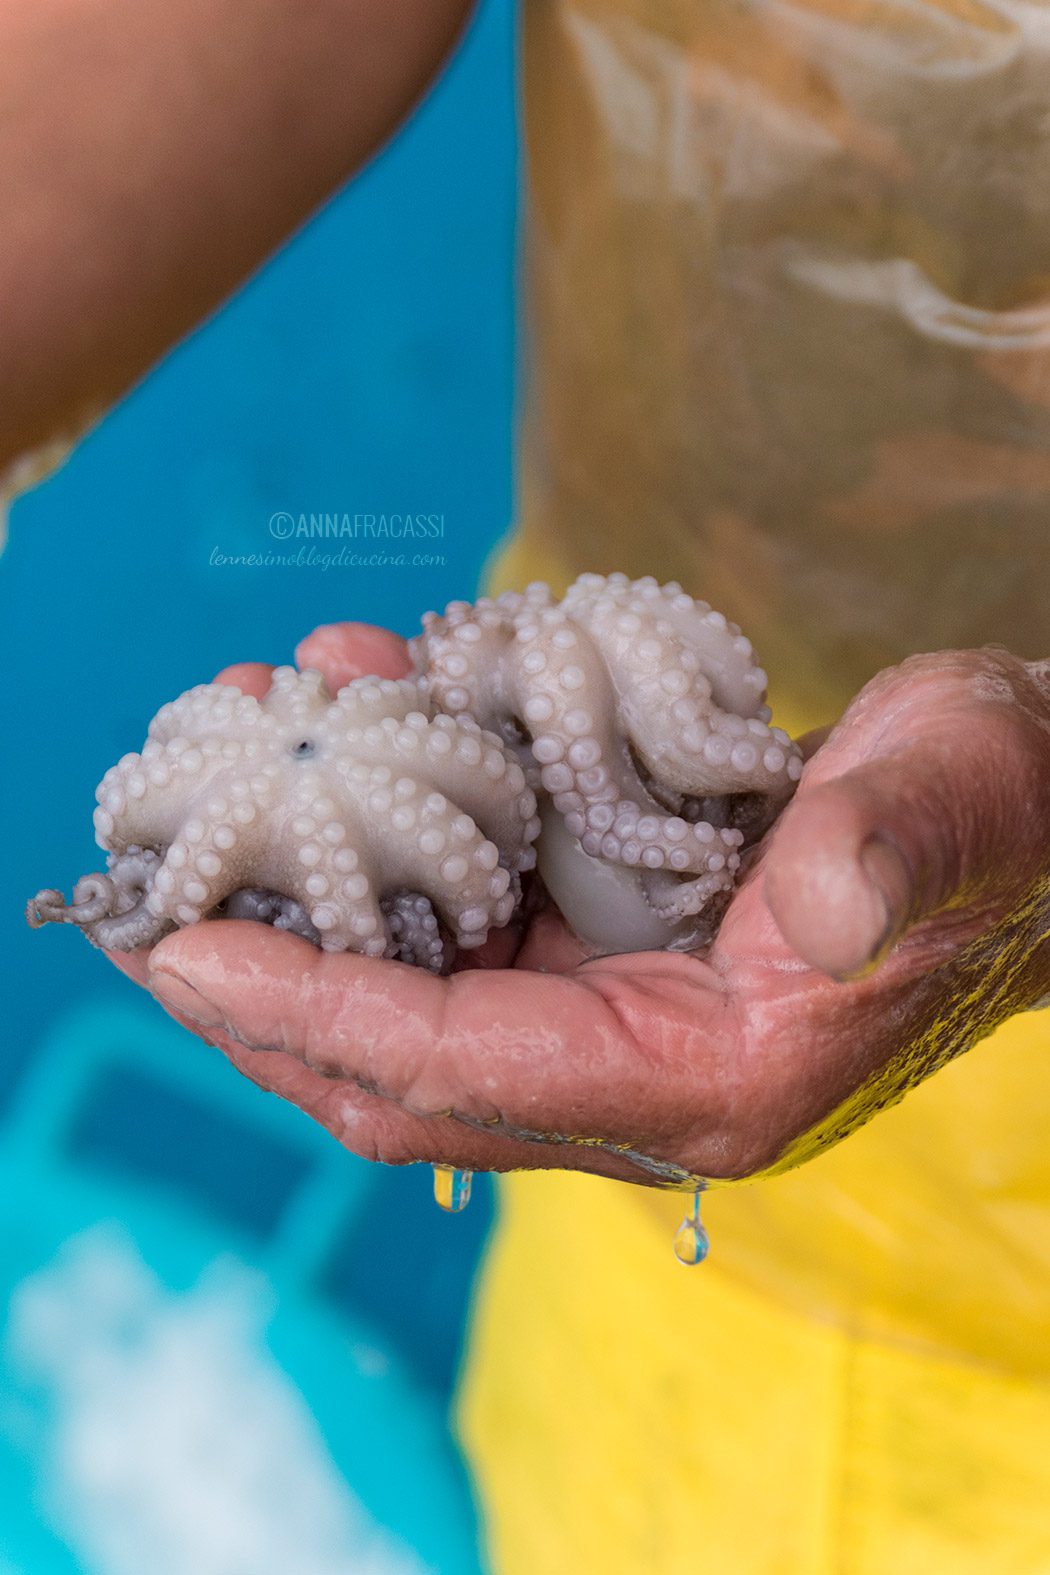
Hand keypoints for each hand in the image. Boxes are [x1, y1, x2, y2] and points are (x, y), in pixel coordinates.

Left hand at [116, 628, 1049, 1184]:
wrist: (1019, 813)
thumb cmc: (1004, 814)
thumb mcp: (962, 807)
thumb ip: (893, 858)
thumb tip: (821, 903)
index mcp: (713, 1075)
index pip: (468, 1070)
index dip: (319, 1015)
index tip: (183, 952)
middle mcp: (635, 1065)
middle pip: (396, 1061)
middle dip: (266, 977)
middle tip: (143, 885)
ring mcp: (608, 1006)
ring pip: (409, 981)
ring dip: (312, 882)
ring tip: (244, 738)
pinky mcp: (599, 942)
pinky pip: (456, 909)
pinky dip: (388, 824)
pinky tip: (361, 703)